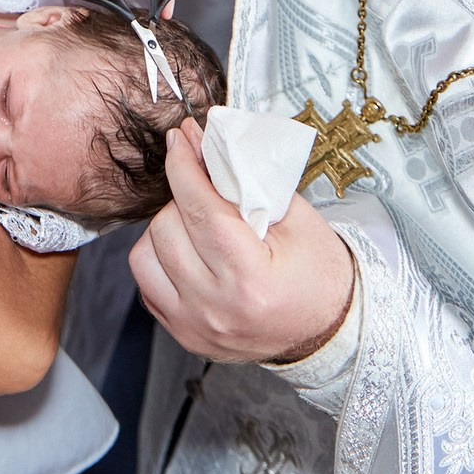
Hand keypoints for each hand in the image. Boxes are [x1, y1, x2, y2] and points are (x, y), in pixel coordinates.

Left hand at [130, 122, 353, 363]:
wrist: (328, 330)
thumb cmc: (319, 272)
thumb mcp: (294, 218)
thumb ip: (245, 178)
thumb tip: (198, 141)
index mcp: (251, 280)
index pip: (201, 211)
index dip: (184, 168)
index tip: (180, 139)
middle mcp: (216, 308)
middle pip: (167, 229)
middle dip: (182, 198)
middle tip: (206, 190)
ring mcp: (194, 326)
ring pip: (145, 254)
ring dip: (166, 228)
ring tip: (197, 225)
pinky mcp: (183, 334)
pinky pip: (146, 282)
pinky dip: (160, 258)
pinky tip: (188, 251)